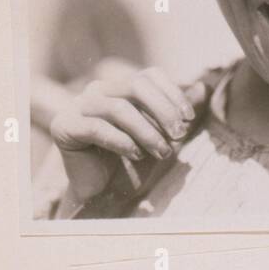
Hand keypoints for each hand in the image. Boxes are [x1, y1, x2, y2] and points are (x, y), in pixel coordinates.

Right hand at [50, 65, 206, 202]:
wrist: (102, 193)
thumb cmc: (131, 163)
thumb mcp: (161, 138)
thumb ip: (178, 114)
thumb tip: (203, 87)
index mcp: (120, 88)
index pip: (149, 76)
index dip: (172, 93)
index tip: (189, 119)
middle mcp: (98, 91)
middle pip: (135, 86)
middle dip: (163, 111)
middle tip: (180, 136)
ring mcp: (79, 105)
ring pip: (119, 108)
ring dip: (147, 132)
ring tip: (162, 153)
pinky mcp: (65, 126)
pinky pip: (97, 127)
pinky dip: (121, 141)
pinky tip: (135, 155)